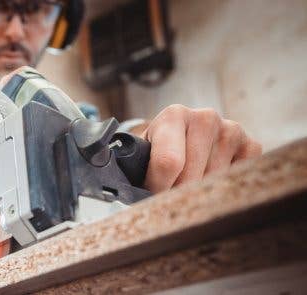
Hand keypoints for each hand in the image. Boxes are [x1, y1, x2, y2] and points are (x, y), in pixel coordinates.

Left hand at [142, 104, 261, 192]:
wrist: (181, 142)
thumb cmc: (155, 154)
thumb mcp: (140, 157)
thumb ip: (136, 169)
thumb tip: (132, 194)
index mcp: (173, 115)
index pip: (168, 162)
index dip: (158, 188)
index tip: (151, 196)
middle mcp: (205, 117)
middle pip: (191, 177)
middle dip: (177, 194)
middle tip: (168, 197)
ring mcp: (231, 130)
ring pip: (213, 183)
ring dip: (198, 194)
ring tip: (187, 187)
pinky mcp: (250, 145)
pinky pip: (236, 179)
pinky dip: (221, 189)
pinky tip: (208, 180)